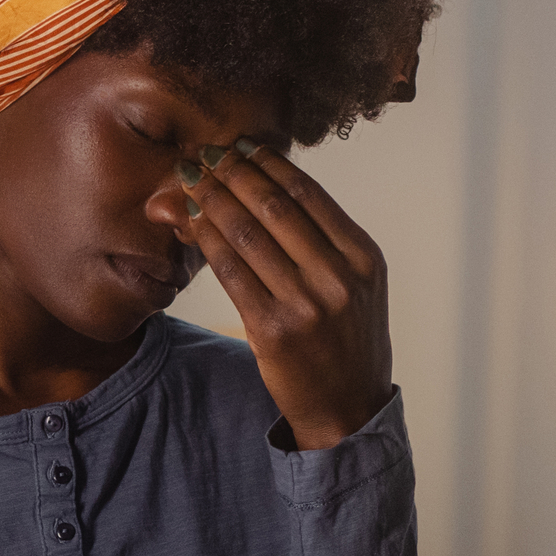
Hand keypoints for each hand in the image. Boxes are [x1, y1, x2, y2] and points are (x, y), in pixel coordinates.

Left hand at [148, 144, 391, 448]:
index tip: (241, 146)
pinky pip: (231, 271)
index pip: (309, 193)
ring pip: (247, 234)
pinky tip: (191, 221)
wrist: (348, 409)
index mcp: (363, 257)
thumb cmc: (347, 342)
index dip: (269, 163)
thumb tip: (268, 191)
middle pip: (274, 206)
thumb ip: (325, 242)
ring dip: (213, 199)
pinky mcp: (273, 330)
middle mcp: (339, 276)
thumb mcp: (357, 286)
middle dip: (234, 173)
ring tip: (192, 179)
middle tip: (207, 154)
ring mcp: (307, 304)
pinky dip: (207, 239)